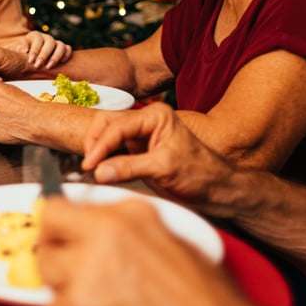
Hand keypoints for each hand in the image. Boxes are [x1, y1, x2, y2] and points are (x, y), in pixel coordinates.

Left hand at [11, 31, 71, 69]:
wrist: (27, 56)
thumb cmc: (20, 54)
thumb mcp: (16, 50)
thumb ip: (18, 49)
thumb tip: (24, 50)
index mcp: (34, 35)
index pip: (37, 40)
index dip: (35, 50)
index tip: (31, 61)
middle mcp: (46, 37)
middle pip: (49, 42)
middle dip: (44, 55)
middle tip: (38, 66)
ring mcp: (55, 43)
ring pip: (60, 45)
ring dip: (56, 56)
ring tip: (49, 67)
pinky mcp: (62, 48)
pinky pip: (68, 49)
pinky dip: (66, 54)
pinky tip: (62, 62)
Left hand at [38, 197, 258, 305]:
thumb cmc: (200, 294)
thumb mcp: (165, 234)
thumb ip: (121, 222)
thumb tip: (87, 218)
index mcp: (121, 218)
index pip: (54, 209)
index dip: (55, 223)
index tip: (58, 232)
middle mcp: (99, 242)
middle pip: (45, 245)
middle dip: (59, 256)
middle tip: (80, 268)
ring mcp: (84, 280)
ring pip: (48, 278)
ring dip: (65, 286)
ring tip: (99, 294)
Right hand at [82, 103, 238, 214]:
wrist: (217, 190)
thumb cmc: (201, 173)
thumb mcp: (164, 169)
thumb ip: (129, 168)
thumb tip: (99, 171)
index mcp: (155, 116)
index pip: (118, 126)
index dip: (100, 145)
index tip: (89, 165)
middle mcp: (145, 122)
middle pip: (106, 125)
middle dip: (94, 144)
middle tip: (87, 167)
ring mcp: (140, 138)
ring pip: (106, 137)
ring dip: (95, 153)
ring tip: (90, 172)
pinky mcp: (136, 153)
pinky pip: (112, 153)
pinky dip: (102, 162)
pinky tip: (98, 173)